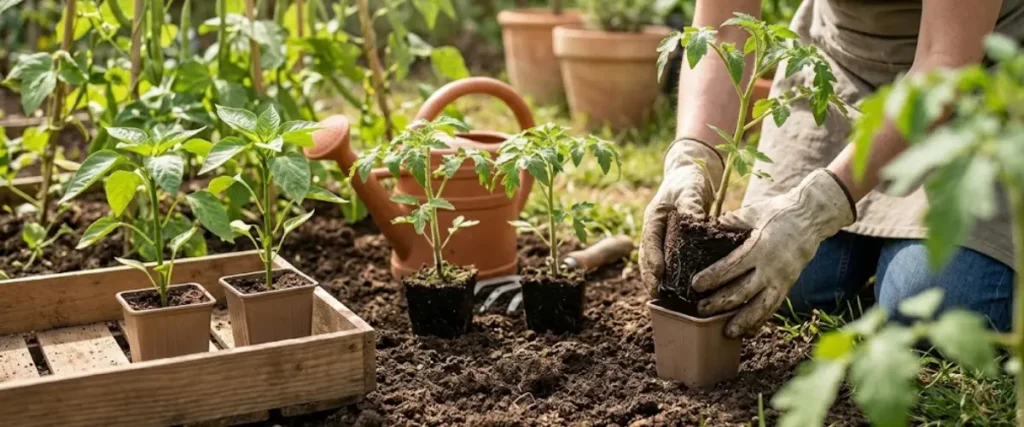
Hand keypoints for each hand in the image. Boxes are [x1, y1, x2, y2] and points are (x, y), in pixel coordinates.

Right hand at [640, 138, 723, 296]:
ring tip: (665, 301)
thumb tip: (696, 219)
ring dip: (658, 282)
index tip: (657, 275)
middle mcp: (655, 232)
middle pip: (647, 258)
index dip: (652, 259)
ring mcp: (663, 240)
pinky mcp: (674, 245)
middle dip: (651, 278)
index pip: (649, 241)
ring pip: (655, 264)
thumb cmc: (688, 180)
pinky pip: (669, 264)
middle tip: (657, 296)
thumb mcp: (689, 188)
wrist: (691, 175)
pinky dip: (671, 278)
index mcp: (654, 219)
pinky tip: (680, 293)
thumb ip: (691, 202)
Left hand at [692, 169, 856, 337]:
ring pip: (761, 307)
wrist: (811, 218)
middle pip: (743, 291)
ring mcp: (782, 279)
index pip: (733, 266)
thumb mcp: (752, 212)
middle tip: (701, 311)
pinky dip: (760, 321)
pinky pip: (773, 308)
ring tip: (726, 332)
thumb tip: (703, 228)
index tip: (696, 285)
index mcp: (760, 246)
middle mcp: (771, 267)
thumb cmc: (777, 212)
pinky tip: (748, 332)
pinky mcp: (788, 286)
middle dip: (721, 303)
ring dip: (743, 321)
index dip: (714, 277)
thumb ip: (728, 222)